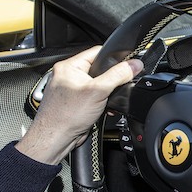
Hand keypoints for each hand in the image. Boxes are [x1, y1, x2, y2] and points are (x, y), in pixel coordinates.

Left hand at [16, 46, 142, 164]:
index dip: (115, 57)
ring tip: (107, 100)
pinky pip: (95, 96)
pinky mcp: (77, 102)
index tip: (128, 63)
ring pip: (99, 84)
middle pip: (100, 69)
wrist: (56, 139)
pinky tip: (104, 108)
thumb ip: (118, 75)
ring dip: (108, 92)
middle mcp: (69, 76)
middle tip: (116, 86)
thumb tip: (134, 64)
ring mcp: (72, 90)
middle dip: (112, 78)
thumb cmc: (65, 115)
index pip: (97, 52)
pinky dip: (103, 101)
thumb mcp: (98, 91)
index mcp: (69, 66)